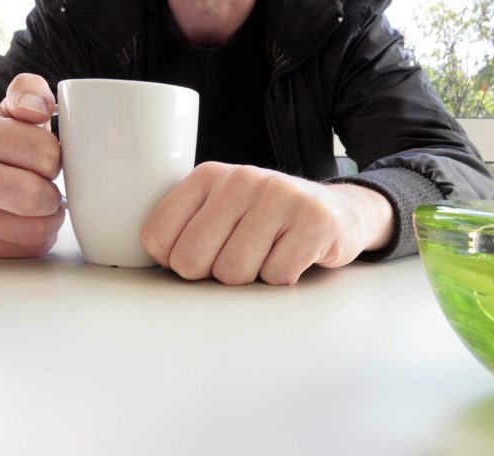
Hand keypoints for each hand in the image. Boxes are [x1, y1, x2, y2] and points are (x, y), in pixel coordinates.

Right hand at [0, 73, 64, 257]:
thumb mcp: (13, 109)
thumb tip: (39, 108)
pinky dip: (37, 239)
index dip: (56, 158)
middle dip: (52, 194)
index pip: (43, 152)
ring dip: (49, 219)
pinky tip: (25, 221)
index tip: (48, 157)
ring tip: (40, 205)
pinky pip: (24, 250)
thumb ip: (30, 93)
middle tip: (48, 186)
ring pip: (32, 230)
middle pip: (31, 197)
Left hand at [140, 162, 393, 284]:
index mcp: (209, 176)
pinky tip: (294, 255)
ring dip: (252, 277)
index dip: (176, 260)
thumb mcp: (223, 210)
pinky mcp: (314, 220)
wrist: (338, 212)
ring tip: (269, 254)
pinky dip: (283, 278)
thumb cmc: (269, 220)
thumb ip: (187, 228)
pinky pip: (276, 276)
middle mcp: (241, 179)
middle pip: (192, 260)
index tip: (202, 254)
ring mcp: (280, 196)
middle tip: (238, 259)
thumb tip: (156, 266)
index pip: (158, 237)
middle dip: (213, 273)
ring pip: (234, 272)